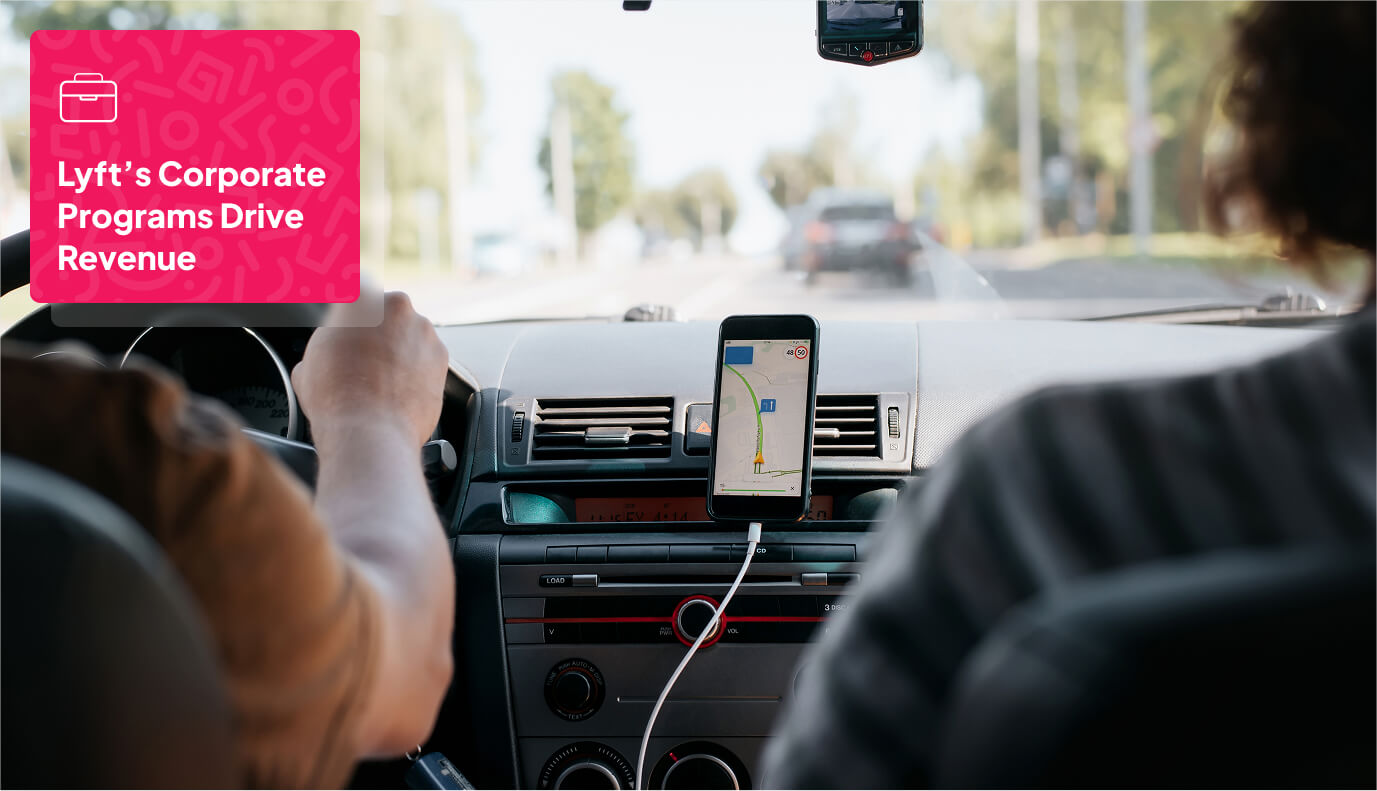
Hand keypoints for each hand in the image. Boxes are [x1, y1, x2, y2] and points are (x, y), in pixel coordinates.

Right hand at [292, 292, 448, 448]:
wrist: (370, 431)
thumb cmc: (335, 396)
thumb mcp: (308, 361)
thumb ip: (325, 342)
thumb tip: (329, 351)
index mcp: (361, 297)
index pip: (355, 285)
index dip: (351, 304)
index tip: (348, 316)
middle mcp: (398, 306)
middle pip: (387, 312)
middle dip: (377, 330)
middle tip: (361, 358)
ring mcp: (424, 331)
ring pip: (410, 335)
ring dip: (399, 350)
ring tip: (380, 380)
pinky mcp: (443, 357)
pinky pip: (426, 358)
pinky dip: (416, 370)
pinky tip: (399, 390)